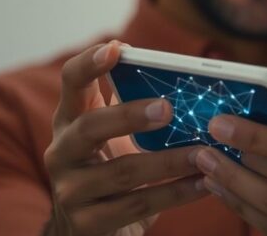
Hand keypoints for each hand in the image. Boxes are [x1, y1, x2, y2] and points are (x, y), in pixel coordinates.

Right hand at [43, 41, 208, 235]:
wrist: (83, 231)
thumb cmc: (106, 168)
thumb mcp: (109, 134)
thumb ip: (124, 99)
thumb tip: (153, 58)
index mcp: (69, 121)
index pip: (70, 82)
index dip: (89, 63)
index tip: (116, 48)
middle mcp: (61, 152)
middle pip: (90, 127)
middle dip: (129, 115)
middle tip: (168, 109)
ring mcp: (71, 191)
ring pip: (123, 172)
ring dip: (170, 161)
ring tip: (204, 153)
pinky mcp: (88, 223)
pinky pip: (139, 205)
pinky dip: (175, 194)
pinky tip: (203, 184)